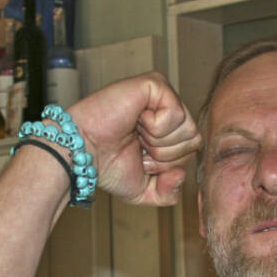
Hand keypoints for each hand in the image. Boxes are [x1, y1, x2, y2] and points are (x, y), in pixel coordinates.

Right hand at [68, 72, 200, 205]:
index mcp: (168, 129)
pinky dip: (156, 128)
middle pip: (194, 140)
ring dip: (160, 142)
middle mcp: (166, 109)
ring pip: (188, 128)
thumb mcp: (145, 191)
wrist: (82, 153)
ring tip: (136, 134)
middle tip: (138, 146)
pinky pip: (176, 113)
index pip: (192, 150)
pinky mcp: (154, 84)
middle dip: (165, 155)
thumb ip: (169, 192)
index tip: (141, 159)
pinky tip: (137, 120)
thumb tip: (182, 174)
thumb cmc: (107, 166)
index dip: (169, 164)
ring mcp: (161, 94)